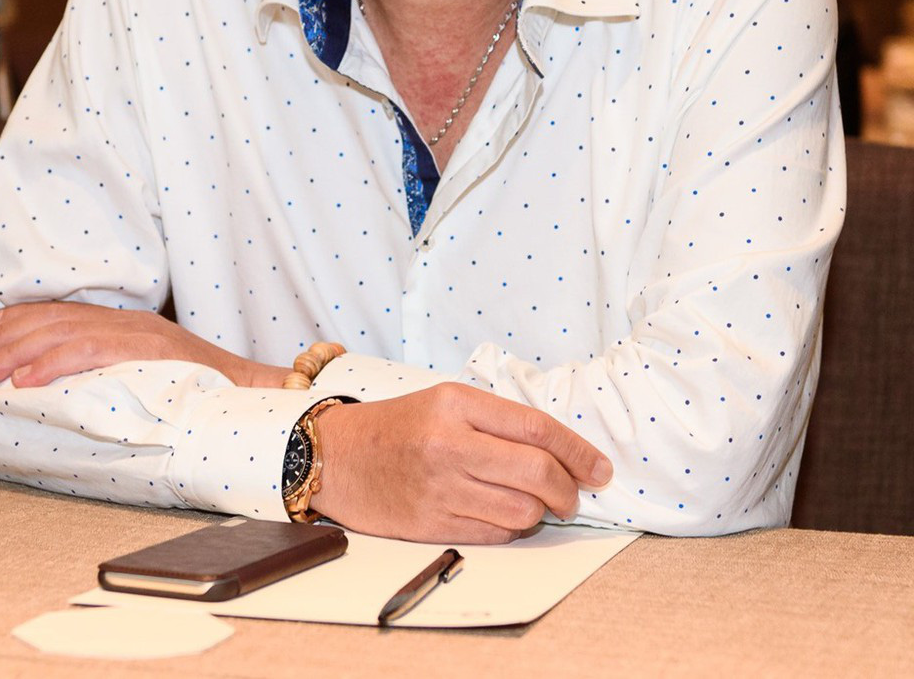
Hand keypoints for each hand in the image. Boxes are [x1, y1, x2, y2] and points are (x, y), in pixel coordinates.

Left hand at [0, 302, 287, 389]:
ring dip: (17, 353)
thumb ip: (118, 372)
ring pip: (64, 334)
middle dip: (7, 338)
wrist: (256, 391)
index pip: (65, 314)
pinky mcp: (147, 350)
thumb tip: (75, 390)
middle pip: (56, 321)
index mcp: (129, 326)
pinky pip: (90, 352)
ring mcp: (139, 334)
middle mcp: (131, 322)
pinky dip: (53, 364)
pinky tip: (25, 380)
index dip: (22, 319)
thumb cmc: (208, 393)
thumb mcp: (153, 375)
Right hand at [313, 382, 612, 543]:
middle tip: (575, 493)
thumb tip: (560, 448)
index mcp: (456, 403)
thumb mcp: (446, 400)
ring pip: (522, 511)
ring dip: (540, 512)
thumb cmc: (397, 426)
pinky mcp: (431, 525)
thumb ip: (497, 419)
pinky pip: (496, 535)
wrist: (336, 457)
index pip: (536, 428)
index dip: (578, 451)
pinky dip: (512, 529)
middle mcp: (449, 444)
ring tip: (535, 503)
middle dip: (569, 489)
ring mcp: (440, 488)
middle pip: (537, 472)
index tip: (599, 468)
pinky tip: (504, 515)